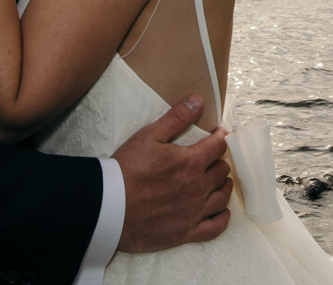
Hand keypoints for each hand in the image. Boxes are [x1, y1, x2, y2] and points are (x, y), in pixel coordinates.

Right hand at [114, 96, 232, 252]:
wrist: (109, 208)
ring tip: (218, 180)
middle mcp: (198, 187)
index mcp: (191, 162)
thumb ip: (176, 117)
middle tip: (212, 158)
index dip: (220, 138)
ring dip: (223, 186)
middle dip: (218, 161)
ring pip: (223, 196)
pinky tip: (221, 211)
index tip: (219, 135)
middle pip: (222, 171)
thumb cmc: (127, 170)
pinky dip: (222, 217)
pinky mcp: (187, 232)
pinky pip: (216, 227)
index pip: (218, 146)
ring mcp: (194, 211)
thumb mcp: (148, 136)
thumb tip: (198, 101)